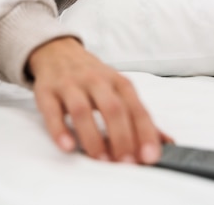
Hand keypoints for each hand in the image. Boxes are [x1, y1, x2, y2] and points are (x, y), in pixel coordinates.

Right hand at [27, 37, 172, 163]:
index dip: (144, 133)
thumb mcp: (118, 90)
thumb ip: (139, 117)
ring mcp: (69, 84)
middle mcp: (95, 80)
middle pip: (112, 108)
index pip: (135, 108)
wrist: (57, 52)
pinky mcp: (47, 91)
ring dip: (92, 136)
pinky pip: (52, 111)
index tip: (150, 156)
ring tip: (100, 159)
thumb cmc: (92, 77)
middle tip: (125, 162)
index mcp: (117, 82)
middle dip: (121, 137)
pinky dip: (59, 130)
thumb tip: (167, 143)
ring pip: (82, 109)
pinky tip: (67, 146)